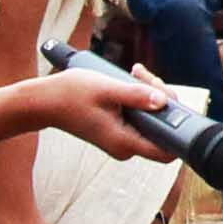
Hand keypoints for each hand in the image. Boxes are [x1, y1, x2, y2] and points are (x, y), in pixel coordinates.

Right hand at [27, 66, 178, 157]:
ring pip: (152, 121)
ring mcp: (122, 141)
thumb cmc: (70, 95)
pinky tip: (132, 80)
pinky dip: (140, 99)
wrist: (44, 102)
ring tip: (136, 73)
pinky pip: (140, 117)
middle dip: (162, 99)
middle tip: (145, 76)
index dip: (178, 128)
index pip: (167, 150)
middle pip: (162, 130)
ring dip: (150, 95)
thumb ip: (136, 95)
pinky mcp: (118, 132)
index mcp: (125, 143)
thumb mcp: (107, 89)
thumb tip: (163, 101)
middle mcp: (126, 147)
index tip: (170, 100)